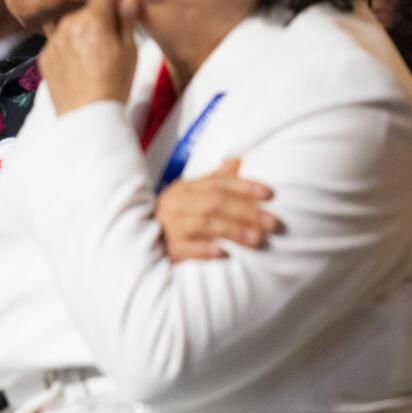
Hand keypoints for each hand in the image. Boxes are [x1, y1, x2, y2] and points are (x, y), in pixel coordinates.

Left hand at [38, 0, 138, 114]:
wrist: (87, 116)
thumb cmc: (114, 84)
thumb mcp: (130, 50)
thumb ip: (127, 20)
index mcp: (91, 19)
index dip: (116, 2)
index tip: (124, 14)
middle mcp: (67, 25)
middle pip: (86, 11)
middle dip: (99, 19)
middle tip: (111, 42)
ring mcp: (52, 42)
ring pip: (70, 27)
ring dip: (81, 33)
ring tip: (93, 57)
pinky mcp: (44, 58)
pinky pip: (59, 44)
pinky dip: (68, 49)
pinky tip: (79, 68)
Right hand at [157, 158, 279, 259]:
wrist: (139, 239)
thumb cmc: (173, 216)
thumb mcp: (191, 194)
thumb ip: (214, 180)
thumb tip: (236, 159)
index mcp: (185, 189)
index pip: (217, 183)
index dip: (243, 187)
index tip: (269, 194)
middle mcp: (176, 204)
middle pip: (214, 202)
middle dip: (246, 211)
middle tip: (273, 222)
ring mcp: (169, 226)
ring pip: (203, 223)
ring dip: (232, 229)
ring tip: (256, 239)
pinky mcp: (165, 248)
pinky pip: (184, 248)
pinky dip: (204, 250)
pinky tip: (223, 253)